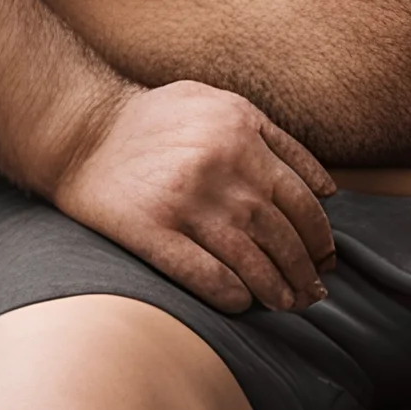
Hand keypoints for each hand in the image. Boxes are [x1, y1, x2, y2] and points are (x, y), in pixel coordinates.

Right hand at [51, 81, 336, 311]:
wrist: (82, 131)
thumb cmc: (158, 119)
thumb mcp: (224, 105)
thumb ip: (278, 140)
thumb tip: (328, 190)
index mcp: (242, 135)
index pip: (301, 200)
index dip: (320, 238)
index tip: (326, 259)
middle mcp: (220, 169)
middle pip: (281, 235)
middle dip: (305, 271)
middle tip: (315, 293)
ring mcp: (186, 203)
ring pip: (251, 261)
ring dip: (276, 290)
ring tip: (287, 304)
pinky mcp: (152, 232)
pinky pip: (206, 276)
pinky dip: (232, 295)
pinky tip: (243, 302)